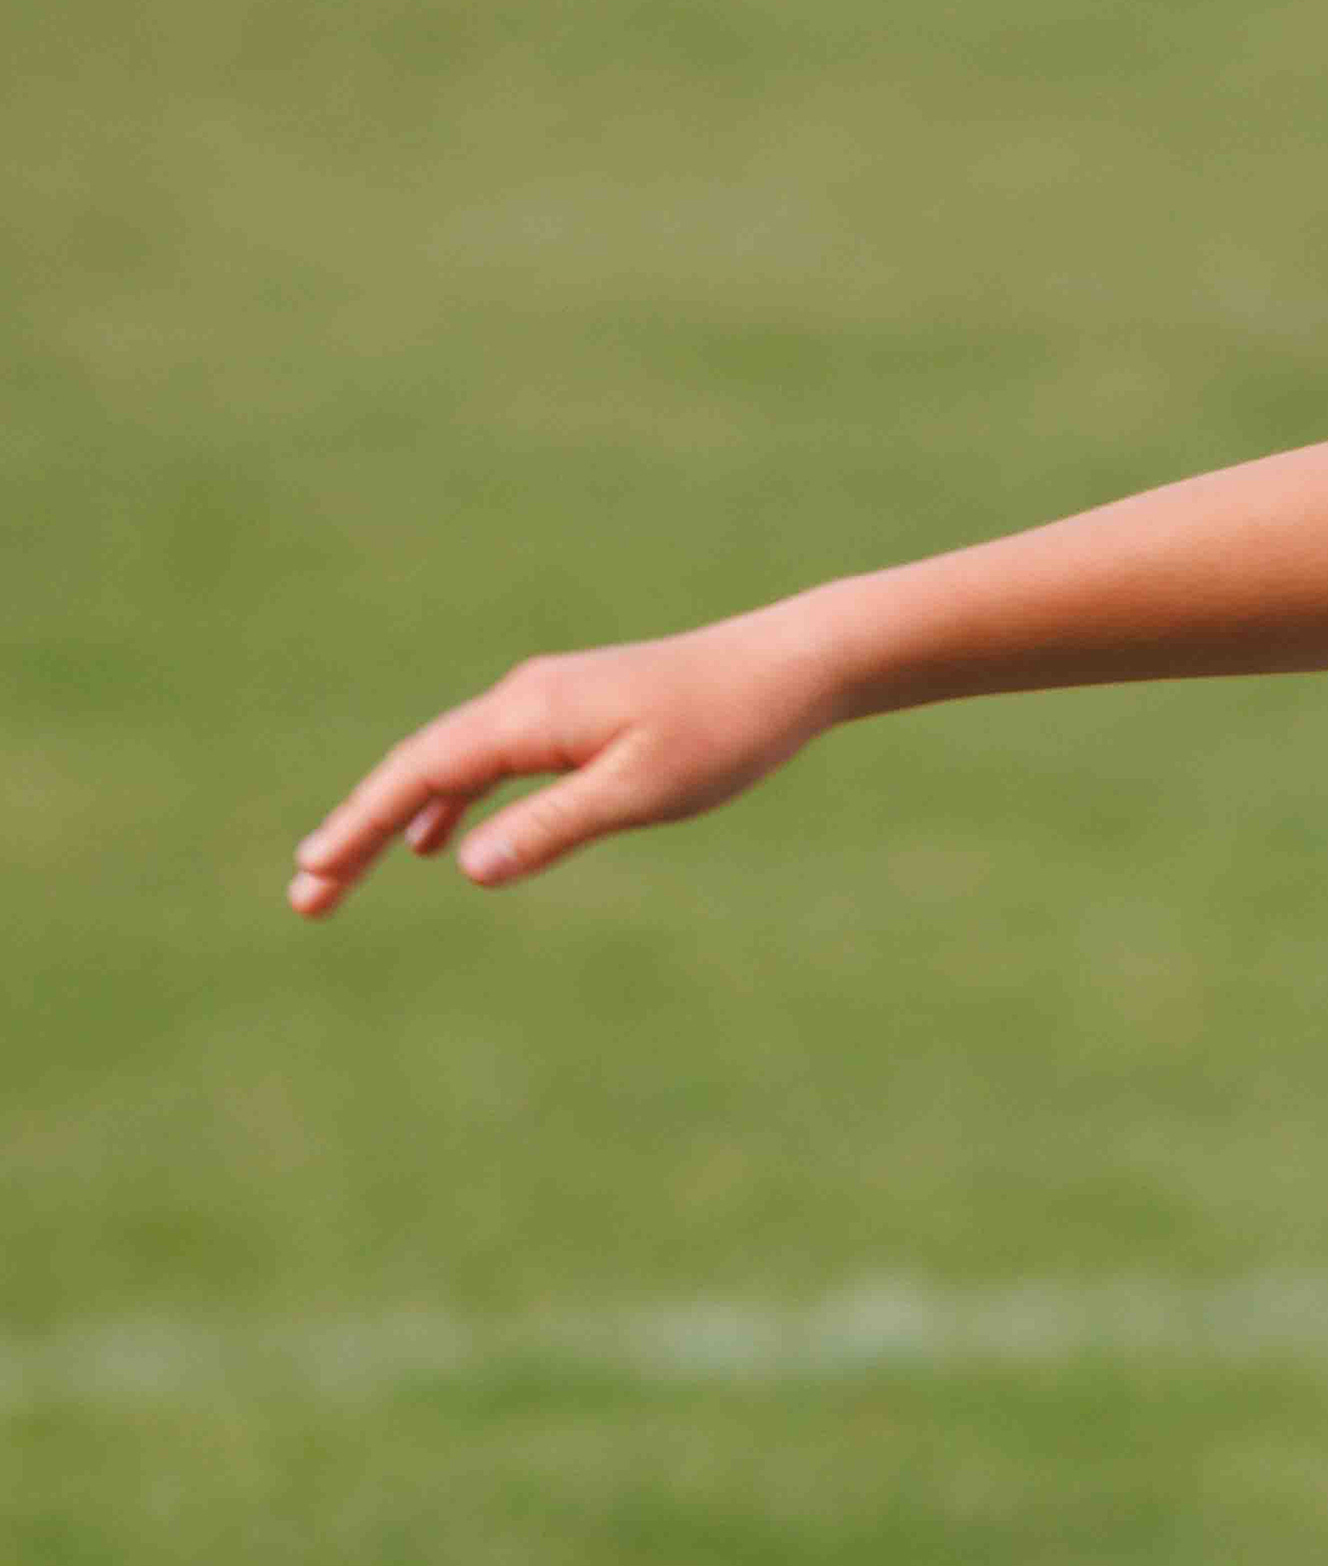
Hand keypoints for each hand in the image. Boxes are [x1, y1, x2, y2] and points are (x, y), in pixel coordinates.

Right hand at [287, 603, 842, 918]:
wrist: (784, 669)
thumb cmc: (723, 732)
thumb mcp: (641, 793)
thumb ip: (552, 828)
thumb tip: (465, 865)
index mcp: (527, 716)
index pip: (419, 774)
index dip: (362, 827)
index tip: (314, 872)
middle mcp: (520, 700)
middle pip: (414, 770)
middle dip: (357, 833)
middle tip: (306, 897)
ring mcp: (542, 704)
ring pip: (446, 766)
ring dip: (395, 821)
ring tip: (346, 874)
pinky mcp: (569, 715)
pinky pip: (486, 763)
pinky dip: (449, 801)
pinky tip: (438, 842)